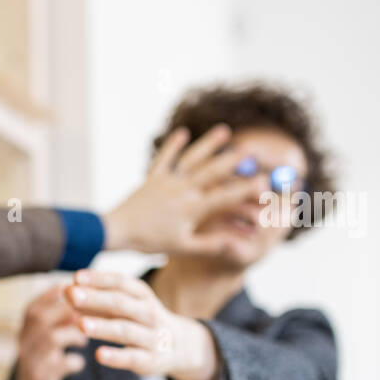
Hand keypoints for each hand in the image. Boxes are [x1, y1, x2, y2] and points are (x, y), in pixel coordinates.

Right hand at [12, 283, 88, 379]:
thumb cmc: (48, 356)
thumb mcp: (51, 331)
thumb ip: (65, 312)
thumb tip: (91, 289)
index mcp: (27, 323)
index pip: (41, 301)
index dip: (65, 296)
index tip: (88, 297)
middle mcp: (23, 339)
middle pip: (41, 316)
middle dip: (72, 312)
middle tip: (95, 315)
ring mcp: (29, 359)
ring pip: (52, 338)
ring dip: (74, 335)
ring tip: (84, 340)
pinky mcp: (39, 379)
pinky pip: (59, 365)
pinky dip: (73, 362)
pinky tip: (79, 363)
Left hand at [66, 269, 218, 379]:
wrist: (182, 347)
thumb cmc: (142, 322)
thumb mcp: (126, 307)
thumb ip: (97, 301)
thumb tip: (67, 291)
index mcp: (143, 296)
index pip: (121, 283)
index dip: (99, 279)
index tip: (76, 277)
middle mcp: (149, 313)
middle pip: (121, 304)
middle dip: (96, 298)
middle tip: (71, 295)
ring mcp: (152, 337)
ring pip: (126, 330)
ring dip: (104, 326)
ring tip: (81, 324)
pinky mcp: (152, 360)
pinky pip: (133, 358)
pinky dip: (117, 356)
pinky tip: (99, 355)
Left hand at [101, 124, 269, 256]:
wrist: (116, 231)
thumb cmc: (150, 242)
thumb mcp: (182, 247)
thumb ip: (210, 244)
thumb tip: (236, 243)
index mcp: (193, 208)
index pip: (226, 197)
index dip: (246, 190)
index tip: (263, 184)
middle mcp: (183, 190)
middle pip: (212, 171)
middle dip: (233, 161)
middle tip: (250, 152)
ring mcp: (167, 181)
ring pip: (192, 159)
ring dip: (208, 144)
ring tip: (225, 131)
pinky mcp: (152, 178)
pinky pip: (164, 159)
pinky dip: (172, 145)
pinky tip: (182, 133)